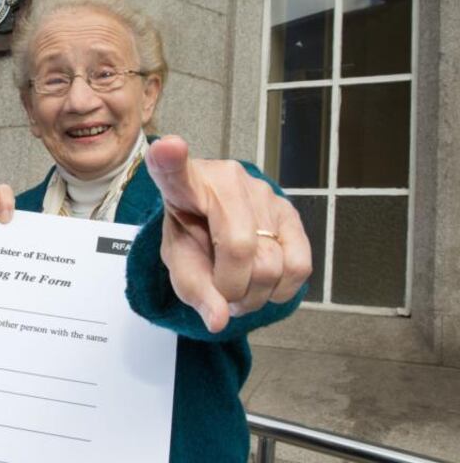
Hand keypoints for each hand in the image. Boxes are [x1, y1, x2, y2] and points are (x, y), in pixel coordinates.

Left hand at [145, 135, 311, 333]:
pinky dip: (282, 289)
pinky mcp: (291, 209)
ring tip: (240, 290)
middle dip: (232, 289)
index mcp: (185, 184)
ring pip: (272, 264)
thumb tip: (219, 319)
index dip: (170, 159)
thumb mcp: (179, 261)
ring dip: (255, 295)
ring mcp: (263, 191)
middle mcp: (226, 179)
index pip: (174, 170)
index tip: (167, 147)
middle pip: (239, 249)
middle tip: (223, 296)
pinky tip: (265, 284)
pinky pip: (299, 264)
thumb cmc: (192, 235)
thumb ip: (194, 289)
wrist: (218, 223)